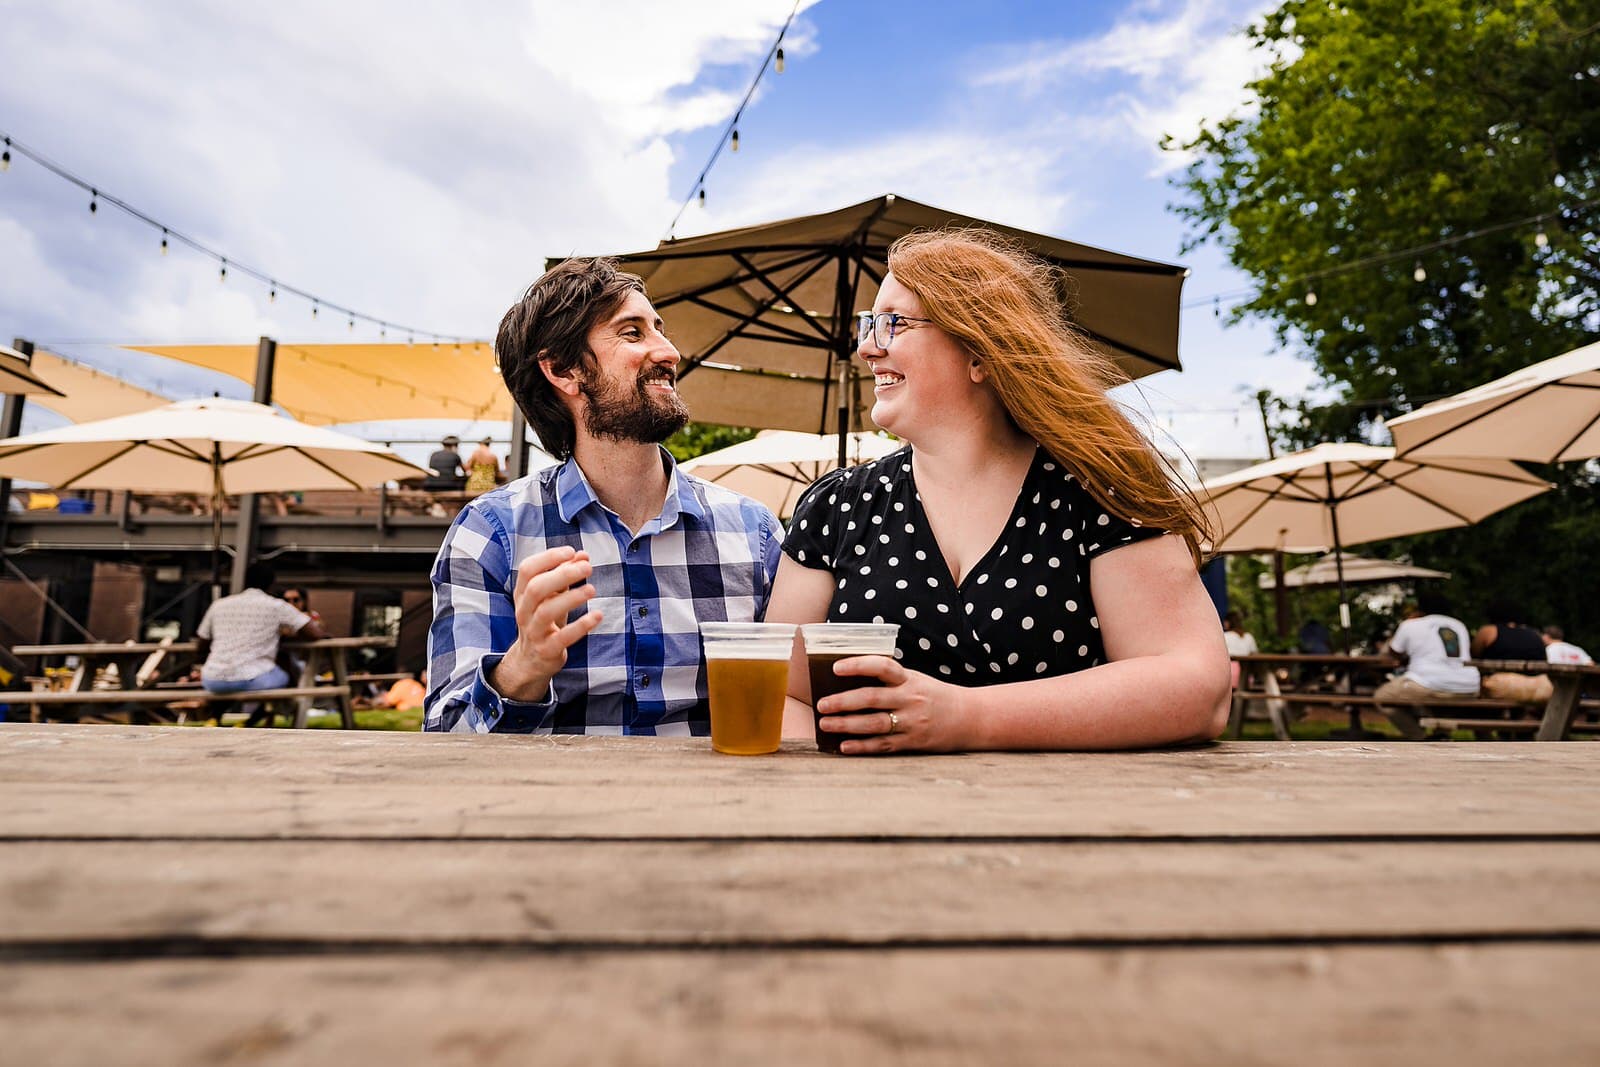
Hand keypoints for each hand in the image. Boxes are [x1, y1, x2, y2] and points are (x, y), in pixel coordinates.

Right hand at [490, 546, 602, 700]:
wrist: (531, 660)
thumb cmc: (543, 620)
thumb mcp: (551, 597)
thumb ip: (564, 575)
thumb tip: (582, 555)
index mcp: (522, 594)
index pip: (527, 570)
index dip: (548, 558)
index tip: (571, 552)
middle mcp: (524, 612)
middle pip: (536, 588)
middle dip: (562, 574)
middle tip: (587, 567)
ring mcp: (534, 632)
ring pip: (547, 611)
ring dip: (571, 598)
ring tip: (591, 589)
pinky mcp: (548, 650)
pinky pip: (563, 637)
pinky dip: (581, 626)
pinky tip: (597, 615)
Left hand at [814, 655, 971, 754]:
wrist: (970, 717)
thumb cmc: (934, 696)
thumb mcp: (916, 680)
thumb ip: (890, 681)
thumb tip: (849, 684)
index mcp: (909, 679)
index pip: (882, 667)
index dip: (858, 665)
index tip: (836, 668)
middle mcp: (910, 699)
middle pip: (871, 698)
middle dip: (843, 702)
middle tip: (822, 705)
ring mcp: (911, 722)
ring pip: (874, 724)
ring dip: (846, 724)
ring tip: (826, 724)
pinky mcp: (913, 742)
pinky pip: (883, 745)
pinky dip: (862, 746)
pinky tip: (844, 746)